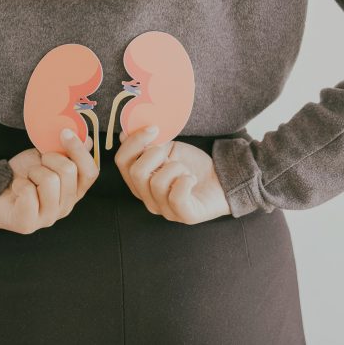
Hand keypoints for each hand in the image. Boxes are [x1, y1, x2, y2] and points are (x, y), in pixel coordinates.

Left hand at [0, 128, 98, 233]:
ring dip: (34, 172)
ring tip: (28, 178)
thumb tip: (88, 140)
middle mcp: (66, 206)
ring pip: (50, 180)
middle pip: (69, 171)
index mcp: (75, 190)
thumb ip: (68, 151)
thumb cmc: (25, 175)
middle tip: (39, 163)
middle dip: (50, 158)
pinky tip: (18, 188)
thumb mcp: (47, 157)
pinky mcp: (29, 223)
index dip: (80, 151)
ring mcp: (49, 217)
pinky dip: (19, 183)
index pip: (91, 172)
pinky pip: (28, 192)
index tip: (64, 133)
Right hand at [114, 125, 232, 223]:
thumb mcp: (168, 150)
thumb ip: (148, 144)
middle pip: (136, 172)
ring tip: (185, 170)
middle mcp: (148, 199)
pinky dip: (185, 181)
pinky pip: (176, 197)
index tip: (153, 128)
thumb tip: (126, 132)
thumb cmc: (192, 165)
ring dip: (175, 168)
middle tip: (170, 153)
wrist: (222, 179)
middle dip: (155, 154)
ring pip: (157, 183)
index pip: (121, 162)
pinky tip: (191, 178)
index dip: (133, 142)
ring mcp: (165, 210)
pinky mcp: (185, 216)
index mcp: (140, 182)